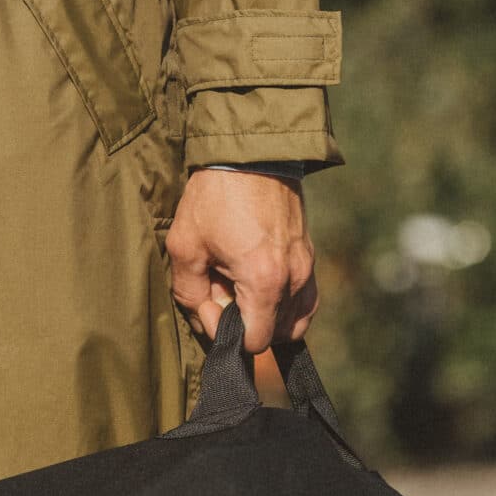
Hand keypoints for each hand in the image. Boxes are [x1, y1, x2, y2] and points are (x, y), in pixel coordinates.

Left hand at [165, 170, 317, 354]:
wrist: (250, 154)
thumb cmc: (214, 198)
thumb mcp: (185, 246)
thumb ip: (191, 294)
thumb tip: (207, 320)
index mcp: (264, 281)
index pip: (257, 342)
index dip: (229, 335)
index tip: (212, 305)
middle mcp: (294, 279)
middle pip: (276, 334)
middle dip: (247, 323)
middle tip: (224, 290)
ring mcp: (308, 268)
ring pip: (295, 321)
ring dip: (267, 316)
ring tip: (242, 289)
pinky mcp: (310, 256)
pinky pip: (306, 300)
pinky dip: (286, 306)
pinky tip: (262, 288)